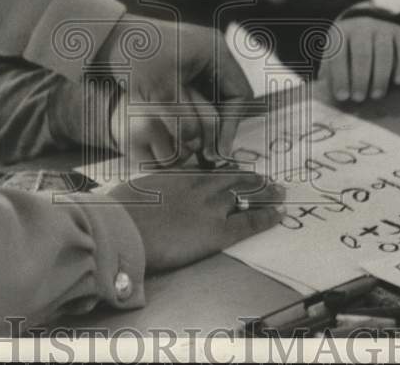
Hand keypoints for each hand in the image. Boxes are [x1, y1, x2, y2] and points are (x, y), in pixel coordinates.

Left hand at [96, 15, 254, 168]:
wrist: (105, 36)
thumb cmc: (134, 54)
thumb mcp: (159, 89)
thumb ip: (180, 119)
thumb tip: (196, 144)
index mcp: (215, 51)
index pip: (238, 95)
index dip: (231, 125)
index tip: (218, 150)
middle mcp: (210, 55)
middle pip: (227, 99)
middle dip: (219, 127)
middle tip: (208, 154)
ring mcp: (195, 62)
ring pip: (211, 101)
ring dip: (204, 124)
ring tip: (195, 149)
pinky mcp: (180, 70)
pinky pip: (195, 98)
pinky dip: (191, 117)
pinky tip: (181, 135)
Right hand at [111, 171, 285, 270]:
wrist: (123, 227)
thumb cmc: (121, 212)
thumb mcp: (136, 192)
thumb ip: (152, 192)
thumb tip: (149, 197)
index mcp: (178, 176)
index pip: (210, 172)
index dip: (227, 172)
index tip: (236, 170)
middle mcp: (199, 186)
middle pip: (232, 179)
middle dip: (251, 178)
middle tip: (265, 178)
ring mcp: (210, 206)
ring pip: (245, 194)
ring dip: (264, 192)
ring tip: (278, 190)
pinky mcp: (217, 230)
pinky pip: (249, 221)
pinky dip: (266, 216)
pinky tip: (279, 214)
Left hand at [318, 17, 399, 102]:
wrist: (367, 30)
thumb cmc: (346, 54)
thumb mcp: (333, 59)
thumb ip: (329, 74)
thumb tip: (325, 95)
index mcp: (340, 33)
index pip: (338, 54)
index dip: (340, 76)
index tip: (342, 97)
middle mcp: (361, 26)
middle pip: (362, 53)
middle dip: (360, 78)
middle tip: (359, 98)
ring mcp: (382, 27)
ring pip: (383, 51)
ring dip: (380, 76)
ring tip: (376, 95)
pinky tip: (398, 81)